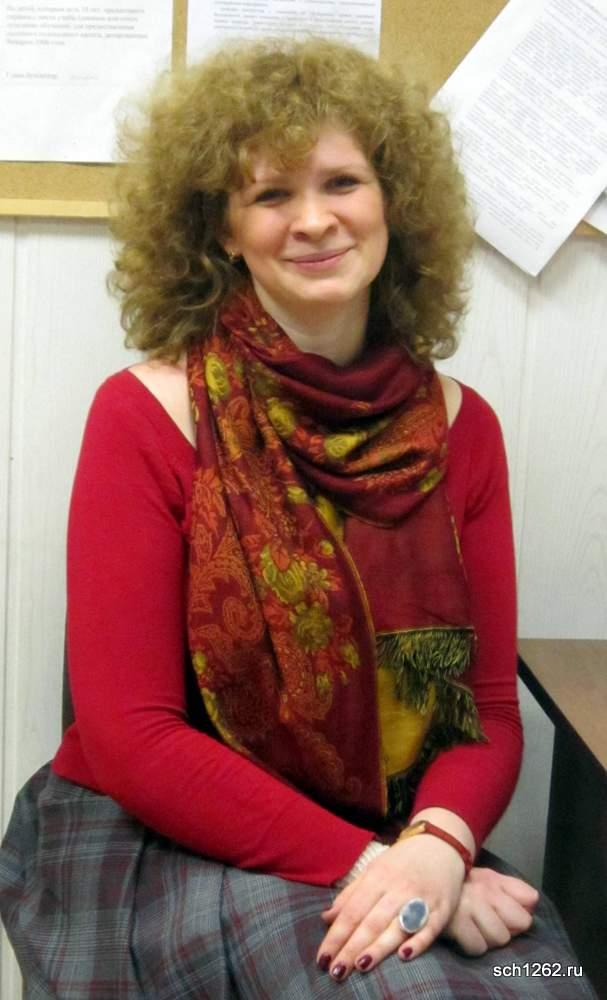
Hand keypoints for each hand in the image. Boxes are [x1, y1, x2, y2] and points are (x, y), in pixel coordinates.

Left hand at [316, 834, 465, 980]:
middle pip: (372, 922)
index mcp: (377, 878)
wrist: (441, 844)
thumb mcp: (373, 870)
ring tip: (360, 967)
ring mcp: (421, 898)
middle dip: (352, 948)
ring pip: (397, 927)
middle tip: (336, 972)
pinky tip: (404, 955)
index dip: (336, 936)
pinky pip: (430, 928)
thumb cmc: (402, 861)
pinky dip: (418, 942)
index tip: (322, 958)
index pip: (352, 911)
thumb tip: (326, 918)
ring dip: (379, 948)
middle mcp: (398, 888)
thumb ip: (351, 894)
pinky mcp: (442, 908)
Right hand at [442, 866, 538, 954]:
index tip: (504, 914)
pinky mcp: (456, 922)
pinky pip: (478, 947)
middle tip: (487, 922)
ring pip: (500, 938)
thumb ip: (515, 889)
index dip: (518, 915)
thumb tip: (534, 904)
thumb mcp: (488, 879)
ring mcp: (470, 906)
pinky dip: (472, 945)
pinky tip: (463, 935)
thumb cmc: (461, 888)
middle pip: (519, 924)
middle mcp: (485, 890)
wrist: (423, 886)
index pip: (529, 901)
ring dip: (489, 939)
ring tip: (474, 928)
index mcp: (495, 880)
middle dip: (506, 928)